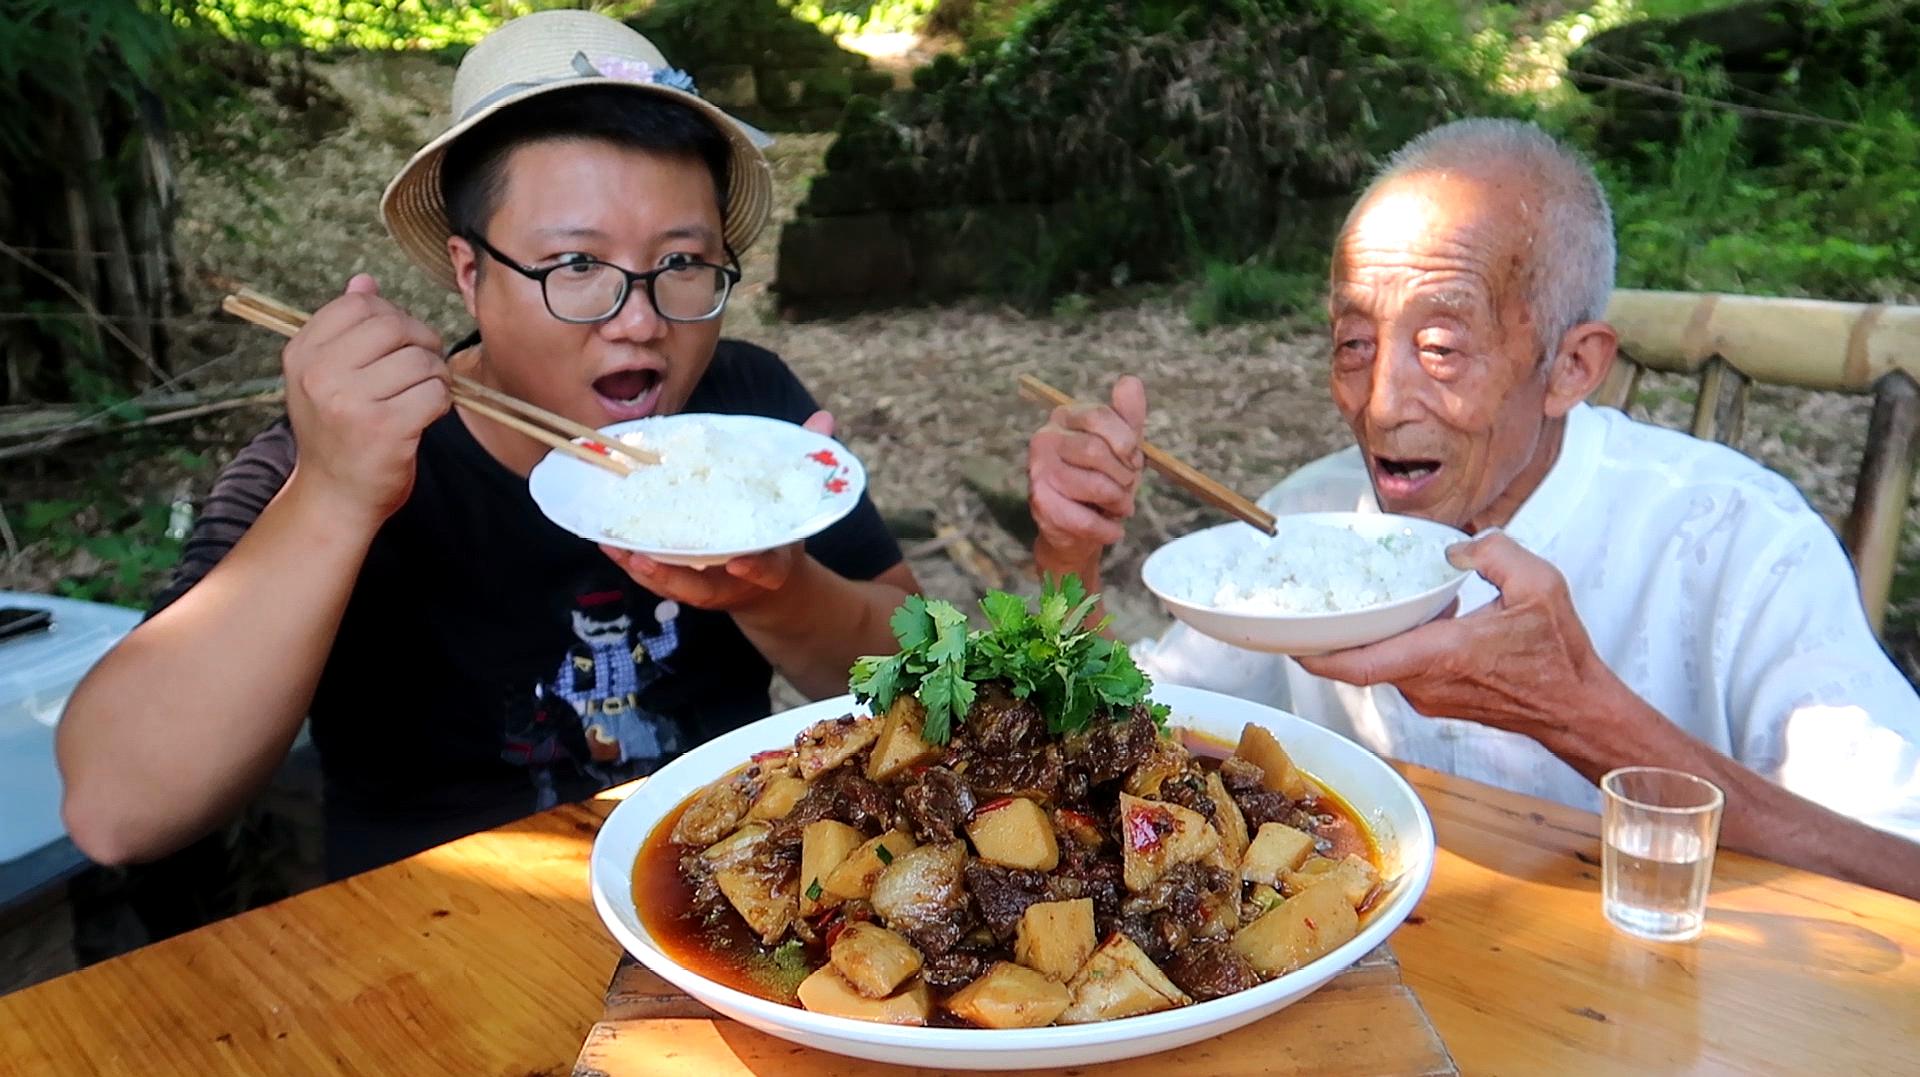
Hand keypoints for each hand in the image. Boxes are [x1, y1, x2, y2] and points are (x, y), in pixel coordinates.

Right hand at [283, 275, 448, 527]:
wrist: (334, 497)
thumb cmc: (337, 432)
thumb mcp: (325, 377)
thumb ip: (344, 329)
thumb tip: (364, 281)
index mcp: (302, 353)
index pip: (360, 304)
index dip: (392, 317)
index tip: (398, 342)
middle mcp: (320, 374)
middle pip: (394, 325)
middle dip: (422, 342)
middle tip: (424, 366)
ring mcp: (350, 401)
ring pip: (421, 360)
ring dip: (435, 376)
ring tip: (423, 394)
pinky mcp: (385, 428)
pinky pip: (435, 393)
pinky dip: (441, 402)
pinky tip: (426, 416)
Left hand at [601, 410, 834, 611]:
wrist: (771, 583)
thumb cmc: (780, 535)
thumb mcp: (799, 503)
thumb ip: (807, 464)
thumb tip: (823, 419)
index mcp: (771, 565)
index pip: (766, 570)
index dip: (754, 568)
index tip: (740, 565)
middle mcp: (734, 581)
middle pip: (702, 585)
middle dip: (672, 575)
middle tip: (644, 558)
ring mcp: (705, 585)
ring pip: (670, 583)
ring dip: (639, 566)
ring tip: (611, 544)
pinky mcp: (683, 582)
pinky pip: (654, 575)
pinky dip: (630, 560)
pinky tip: (605, 540)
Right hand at [1026, 376, 1147, 574]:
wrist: (1079, 526)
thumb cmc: (1104, 478)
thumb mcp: (1122, 445)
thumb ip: (1128, 415)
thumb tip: (1130, 381)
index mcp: (1065, 417)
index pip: (1099, 415)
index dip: (1126, 441)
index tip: (1134, 460)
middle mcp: (1045, 439)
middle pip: (1096, 450)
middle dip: (1124, 476)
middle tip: (1127, 487)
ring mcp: (1038, 471)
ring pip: (1096, 486)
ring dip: (1119, 503)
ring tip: (1118, 507)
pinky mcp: (1040, 504)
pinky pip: (1086, 519)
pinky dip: (1108, 529)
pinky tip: (1111, 528)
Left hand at [1294, 532, 1617, 743]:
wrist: (1576, 707)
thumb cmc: (1559, 653)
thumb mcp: (1539, 584)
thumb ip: (1495, 552)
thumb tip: (1456, 549)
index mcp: (1441, 655)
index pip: (1359, 665)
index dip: (1317, 655)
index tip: (1286, 640)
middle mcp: (1426, 682)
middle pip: (1359, 661)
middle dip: (1332, 637)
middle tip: (1308, 606)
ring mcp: (1430, 697)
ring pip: (1380, 665)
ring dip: (1367, 639)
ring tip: (1355, 604)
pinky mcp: (1438, 701)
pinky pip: (1400, 670)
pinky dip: (1394, 646)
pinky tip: (1409, 617)